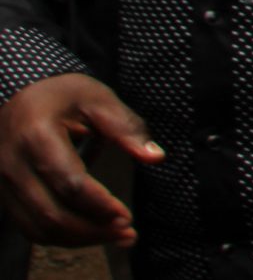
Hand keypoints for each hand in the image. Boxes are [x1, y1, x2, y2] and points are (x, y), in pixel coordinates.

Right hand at [0, 73, 160, 247]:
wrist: (21, 96)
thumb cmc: (63, 95)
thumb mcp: (99, 100)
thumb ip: (126, 129)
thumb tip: (155, 157)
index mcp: (36, 136)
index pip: (69, 182)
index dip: (99, 203)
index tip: (126, 214)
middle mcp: (13, 164)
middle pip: (51, 213)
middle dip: (92, 229)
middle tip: (126, 232)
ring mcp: (5, 183)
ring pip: (38, 227)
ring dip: (78, 239)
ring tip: (115, 236)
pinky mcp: (6, 195)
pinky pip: (30, 226)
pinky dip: (61, 236)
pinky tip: (91, 232)